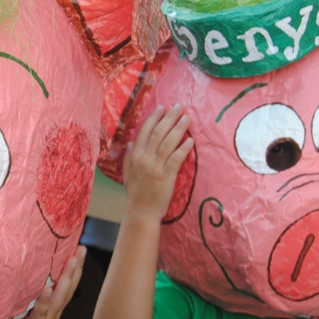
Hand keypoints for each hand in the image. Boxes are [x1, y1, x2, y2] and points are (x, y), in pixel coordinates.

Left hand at [0, 246, 84, 318]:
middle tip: (81, 249)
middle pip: (69, 287)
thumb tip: (25, 273)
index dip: (75, 267)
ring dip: (66, 279)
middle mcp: (53, 312)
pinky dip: (45, 300)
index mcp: (53, 307)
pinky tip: (48, 288)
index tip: (79, 248)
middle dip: (76, 267)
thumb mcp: (27, 311)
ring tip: (72, 261)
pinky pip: (41, 312)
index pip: (67, 284)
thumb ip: (32, 297)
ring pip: (60, 296)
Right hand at [124, 104, 192, 221]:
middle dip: (169, 117)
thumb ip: (128, 157)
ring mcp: (155, 167)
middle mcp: (144, 159)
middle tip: (178, 106)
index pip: (144, 132)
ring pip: (167, 142)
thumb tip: (130, 142)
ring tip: (186, 118)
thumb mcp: (127, 174)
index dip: (154, 118)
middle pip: (158, 133)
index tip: (162, 107)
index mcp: (135, 156)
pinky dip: (183, 148)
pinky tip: (190, 141)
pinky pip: (176, 159)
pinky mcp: (166, 176)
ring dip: (178, 128)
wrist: (141, 212)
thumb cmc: (136, 194)